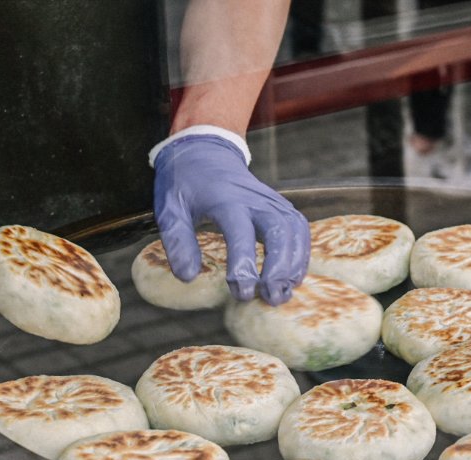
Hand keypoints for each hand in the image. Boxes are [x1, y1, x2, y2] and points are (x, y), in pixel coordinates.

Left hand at [153, 134, 309, 305]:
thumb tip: (188, 277)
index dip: (244, 263)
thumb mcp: (169, 209)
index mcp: (225, 199)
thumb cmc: (184, 182)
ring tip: (283, 292)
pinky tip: (292, 276)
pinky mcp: (280, 206)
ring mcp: (271, 201)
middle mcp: (254, 199)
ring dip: (294, 263)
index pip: (241, 232)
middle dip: (279, 267)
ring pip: (294, 230)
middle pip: (279, 231)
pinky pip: (299, 228)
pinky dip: (300, 253)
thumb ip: (177, 242)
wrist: (204, 150)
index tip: (241, 292)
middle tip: (271, 297)